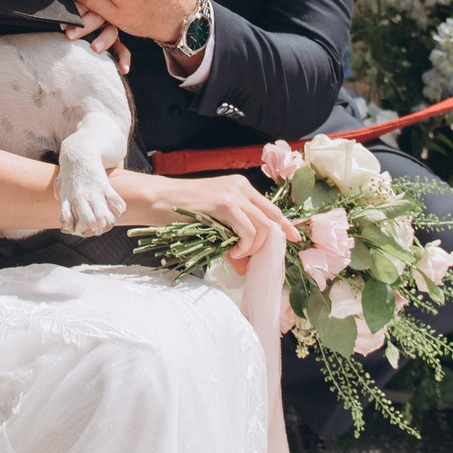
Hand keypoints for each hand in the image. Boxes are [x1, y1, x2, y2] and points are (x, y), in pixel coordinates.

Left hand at [63, 9, 132, 72]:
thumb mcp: (66, 15)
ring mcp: (109, 29)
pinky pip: (122, 50)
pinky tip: (124, 68)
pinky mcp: (114, 43)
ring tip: (95, 48)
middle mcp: (101, 15)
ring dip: (103, 40)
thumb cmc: (67, 22)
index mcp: (88, 5)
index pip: (85, 5)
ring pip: (110, 32)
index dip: (76, 12)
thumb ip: (66, 17)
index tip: (63, 25)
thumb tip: (60, 23)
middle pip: (97, 18)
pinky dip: (123, 58)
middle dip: (84, 26)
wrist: (71, 32)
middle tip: (70, 35)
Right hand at [119, 170, 296, 268]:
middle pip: (273, 218)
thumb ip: (232, 235)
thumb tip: (246, 264)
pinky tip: (233, 251)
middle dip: (271, 243)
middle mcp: (242, 187)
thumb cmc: (180, 211)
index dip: (286, 226)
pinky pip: (248, 231)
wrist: (157, 199)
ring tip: (238, 255)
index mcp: (241, 188)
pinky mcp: (225, 204)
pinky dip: (245, 246)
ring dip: (254, 248)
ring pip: (264, 227)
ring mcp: (234, 194)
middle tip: (254, 259)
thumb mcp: (213, 220)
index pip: (272, 208)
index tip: (295, 239)